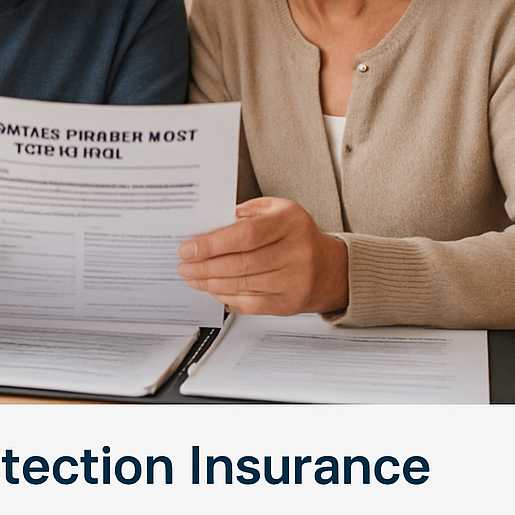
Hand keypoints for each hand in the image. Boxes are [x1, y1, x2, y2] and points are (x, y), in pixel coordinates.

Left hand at [177, 197, 348, 315]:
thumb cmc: (296, 235)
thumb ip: (244, 215)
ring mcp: (294, 280)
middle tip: (185, 265)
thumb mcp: (276, 211)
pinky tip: (212, 289)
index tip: (189, 248)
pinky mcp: (288, 303)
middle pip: (241, 263)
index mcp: (290, 222)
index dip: (213, 244)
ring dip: (210, 282)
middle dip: (205, 266)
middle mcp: (296, 251)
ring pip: (242, 285)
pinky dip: (225, 296)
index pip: (246, 235)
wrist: (330, 269)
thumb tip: (207, 229)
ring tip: (192, 277)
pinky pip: (249, 303)